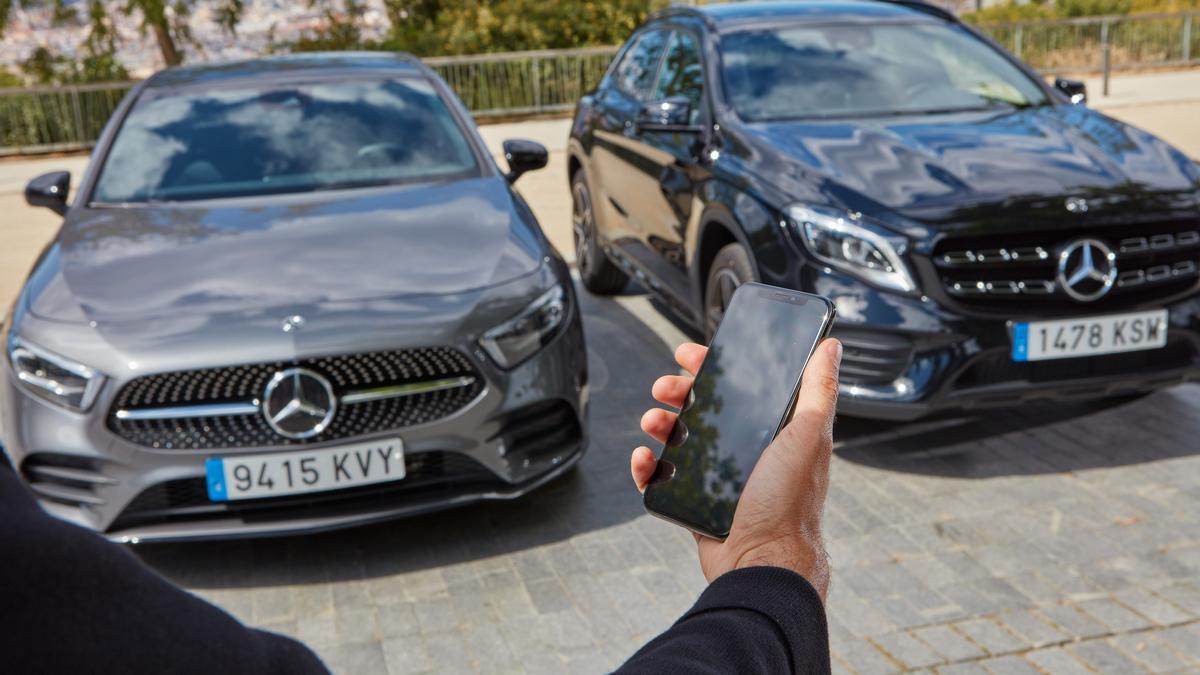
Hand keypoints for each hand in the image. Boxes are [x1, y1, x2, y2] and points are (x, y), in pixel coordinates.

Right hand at [631, 339, 841, 600]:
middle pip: (702, 408)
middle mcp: (746, 451)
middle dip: (678, 391)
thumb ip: (818, 390)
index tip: (689, 355)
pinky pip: (663, 478)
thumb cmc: (790, 503)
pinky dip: (648, 466)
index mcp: (772, 431)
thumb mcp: (808, 436)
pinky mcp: (696, 502)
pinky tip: (645, 458)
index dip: (712, 367)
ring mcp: (719, 477)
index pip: (739, 387)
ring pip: (679, 439)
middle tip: (663, 387)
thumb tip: (832, 346)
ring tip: (653, 421)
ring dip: (660, 423)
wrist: (762, 563)